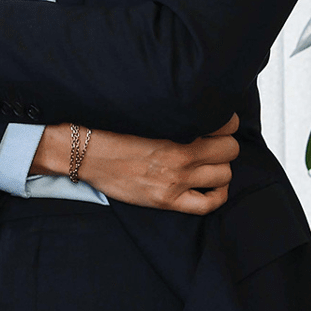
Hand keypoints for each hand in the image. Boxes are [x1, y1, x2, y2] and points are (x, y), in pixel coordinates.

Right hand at [34, 114, 239, 214]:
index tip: (217, 123)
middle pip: (229, 150)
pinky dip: (217, 194)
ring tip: (207, 162)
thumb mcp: (144, 110)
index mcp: (176, 127)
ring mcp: (175, 179)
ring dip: (219, 168)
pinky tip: (211, 185)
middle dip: (223, 145)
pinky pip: (209, 203)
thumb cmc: (108, 127)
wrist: (81, 150)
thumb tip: (195, 106)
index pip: (226, 124)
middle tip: (211, 143)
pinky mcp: (167, 199)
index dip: (225, 123)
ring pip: (224, 174)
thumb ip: (172, 109)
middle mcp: (180, 154)